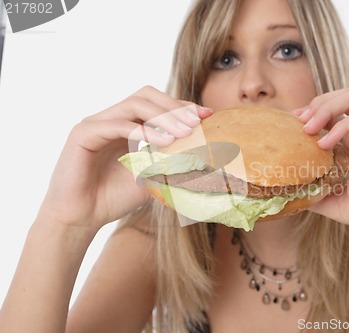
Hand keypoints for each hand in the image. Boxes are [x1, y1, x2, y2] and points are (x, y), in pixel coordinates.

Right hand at [38, 86, 211, 231]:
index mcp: (127, 126)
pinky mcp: (83, 133)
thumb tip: (203, 160)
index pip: (157, 105)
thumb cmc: (113, 199)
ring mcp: (96, 123)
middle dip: (174, 106)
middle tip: (198, 122)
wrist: (80, 217)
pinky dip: (142, 130)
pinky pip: (116, 124)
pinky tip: (164, 142)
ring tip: (185, 132)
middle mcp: (111, 119)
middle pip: (146, 96)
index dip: (182, 107)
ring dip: (163, 116)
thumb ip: (170, 164)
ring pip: (134, 105)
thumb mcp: (150, 178)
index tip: (207, 116)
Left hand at [294, 88, 348, 243]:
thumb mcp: (338, 202)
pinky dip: (343, 124)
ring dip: (325, 107)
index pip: (333, 114)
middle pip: (341, 99)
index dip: (311, 114)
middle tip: (297, 122)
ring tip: (307, 127)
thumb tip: (288, 191)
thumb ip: (315, 193)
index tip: (290, 126)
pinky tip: (326, 142)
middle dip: (315, 105)